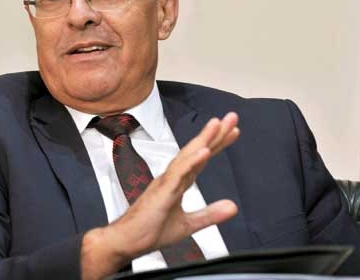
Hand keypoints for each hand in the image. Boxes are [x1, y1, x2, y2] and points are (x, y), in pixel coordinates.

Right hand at [81, 112, 239, 279]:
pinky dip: (191, 161)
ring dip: (203, 140)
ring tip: (217, 124)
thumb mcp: (188, 224)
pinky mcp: (161, 192)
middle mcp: (172, 177)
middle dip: (215, 134)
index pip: (201, 159)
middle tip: (232, 117)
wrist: (126, 241)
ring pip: (187, 156)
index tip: (233, 131)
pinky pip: (178, 173)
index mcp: (178, 182)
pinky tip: (204, 151)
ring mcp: (166, 182)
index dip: (217, 144)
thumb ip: (210, 214)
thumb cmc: (150, 230)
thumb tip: (233, 206)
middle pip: (196, 150)